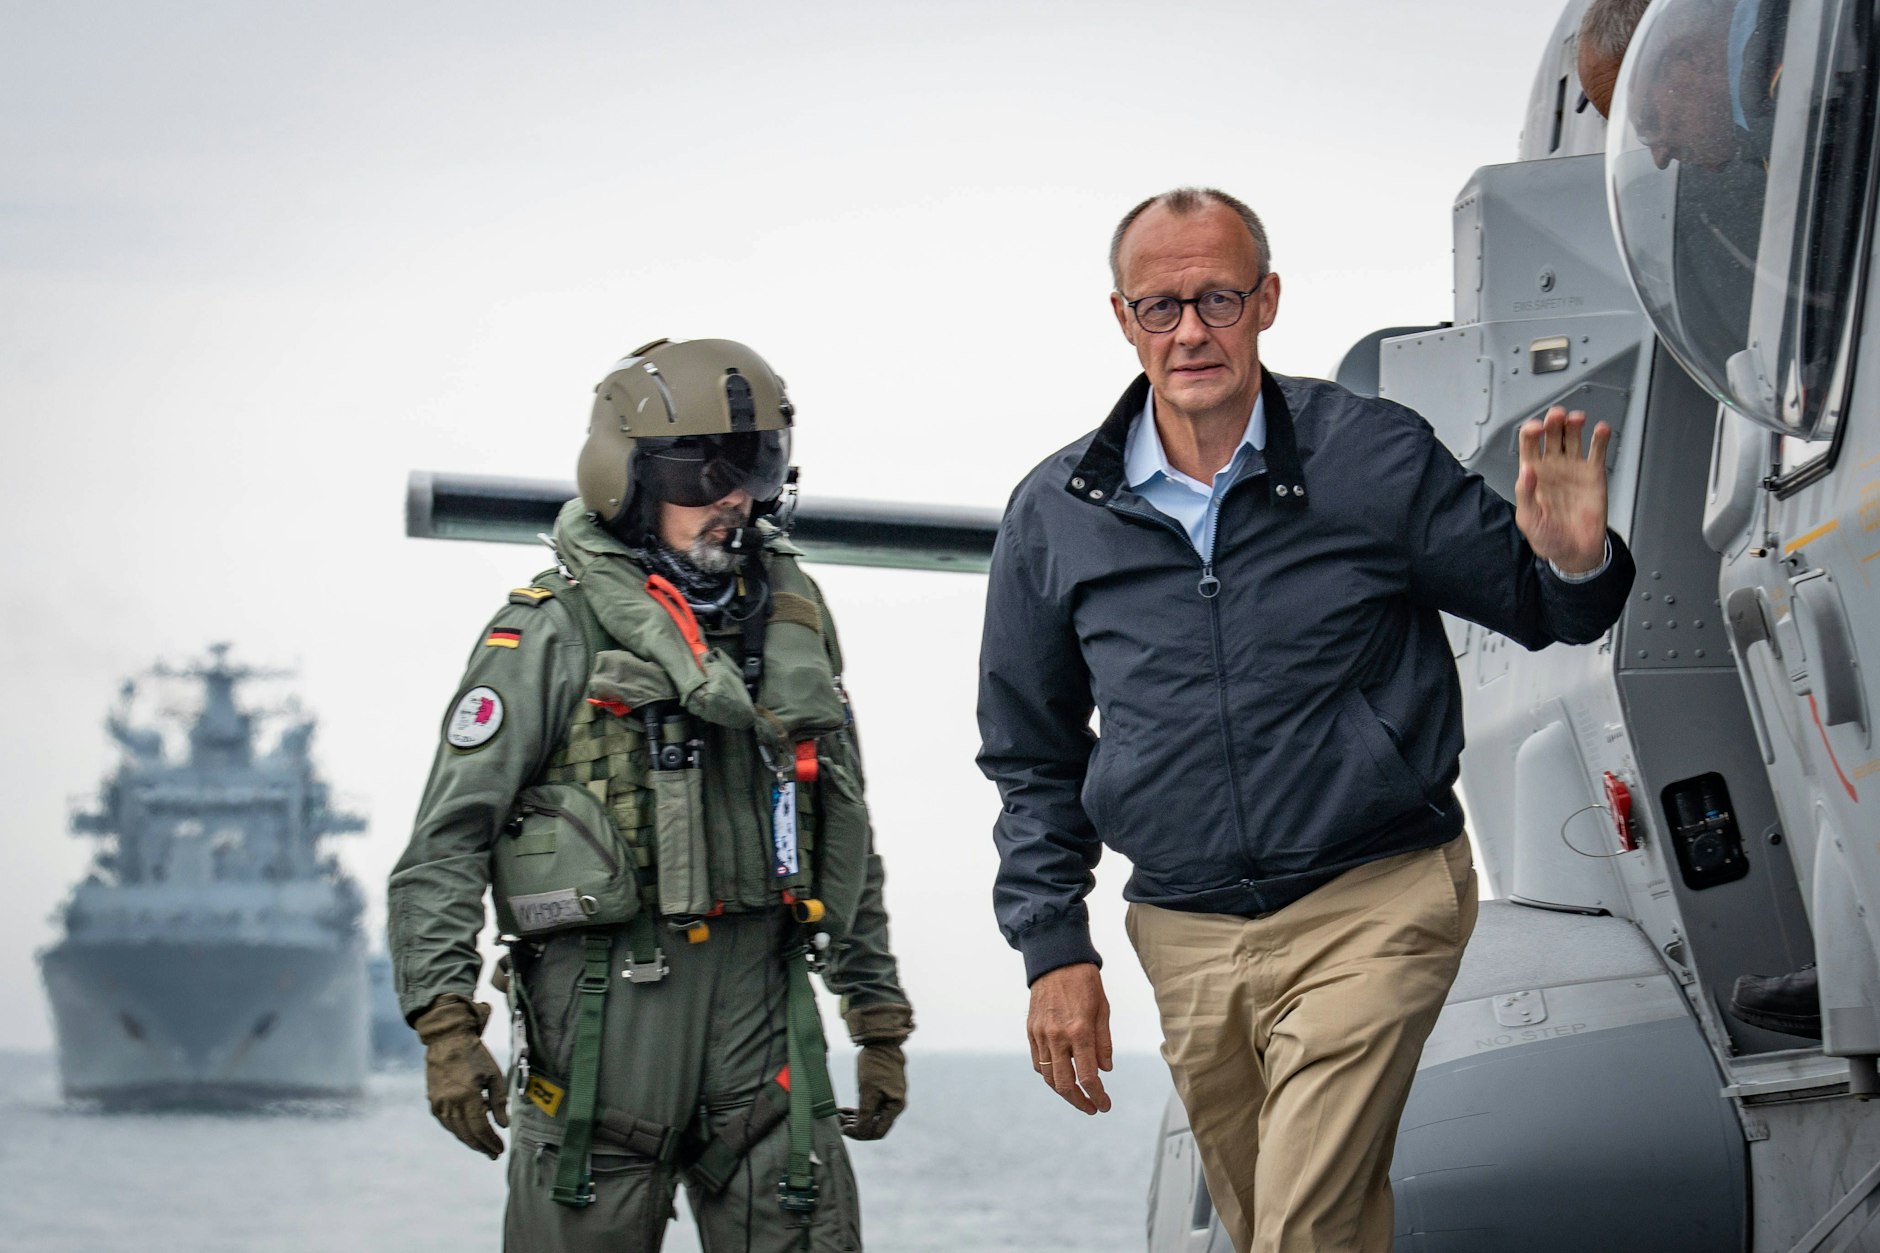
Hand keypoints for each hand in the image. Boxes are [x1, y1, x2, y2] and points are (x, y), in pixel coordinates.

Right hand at [414, 996, 508, 1158]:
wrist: (448, 1040)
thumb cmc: (475, 1055)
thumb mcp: (494, 1075)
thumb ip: (499, 1101)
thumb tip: (503, 1125)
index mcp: (467, 1096)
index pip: (480, 1128)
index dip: (490, 1141)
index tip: (500, 1149)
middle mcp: (450, 1104)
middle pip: (467, 1134)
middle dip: (481, 1146)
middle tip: (493, 1154)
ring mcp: (439, 1104)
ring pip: (455, 1131)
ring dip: (470, 1141)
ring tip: (483, 1146)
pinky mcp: (433, 1102)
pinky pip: (446, 1123)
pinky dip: (458, 1130)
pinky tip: (468, 1132)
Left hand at [841, 1042, 906, 1139]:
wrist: (881, 1041)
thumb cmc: (876, 1064)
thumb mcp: (868, 1091)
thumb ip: (865, 1114)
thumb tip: (860, 1133)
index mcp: (895, 1106)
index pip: (878, 1132)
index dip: (860, 1134)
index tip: (844, 1129)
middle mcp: (895, 1105)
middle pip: (874, 1125)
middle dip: (856, 1126)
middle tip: (839, 1121)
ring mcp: (890, 1098)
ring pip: (871, 1117)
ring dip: (855, 1119)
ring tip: (840, 1115)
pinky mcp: (883, 1091)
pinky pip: (871, 1107)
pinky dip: (858, 1110)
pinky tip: (845, 1110)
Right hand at [1027, 963, 1111, 1113]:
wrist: (1056, 960)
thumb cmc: (1085, 983)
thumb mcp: (1103, 1010)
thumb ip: (1103, 1043)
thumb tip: (1105, 1070)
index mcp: (1079, 1031)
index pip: (1089, 1077)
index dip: (1098, 1096)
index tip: (1105, 1105)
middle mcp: (1057, 1036)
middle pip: (1065, 1084)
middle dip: (1079, 1102)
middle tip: (1091, 1108)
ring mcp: (1041, 1034)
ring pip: (1049, 1077)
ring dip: (1063, 1091)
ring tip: (1077, 1096)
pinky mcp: (1031, 1031)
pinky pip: (1038, 1062)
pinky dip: (1049, 1074)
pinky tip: (1061, 1075)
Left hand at [1515, 406, 1611, 573]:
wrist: (1576, 551)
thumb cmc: (1548, 538)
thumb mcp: (1529, 519)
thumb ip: (1525, 494)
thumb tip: (1525, 470)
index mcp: (1533, 475)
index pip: (1529, 445)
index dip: (1531, 432)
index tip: (1536, 428)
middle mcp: (1552, 467)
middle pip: (1551, 435)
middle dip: (1553, 422)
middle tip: (1557, 417)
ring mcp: (1573, 468)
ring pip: (1572, 437)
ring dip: (1573, 424)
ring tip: (1576, 419)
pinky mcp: (1593, 474)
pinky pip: (1596, 451)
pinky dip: (1599, 438)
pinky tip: (1601, 429)